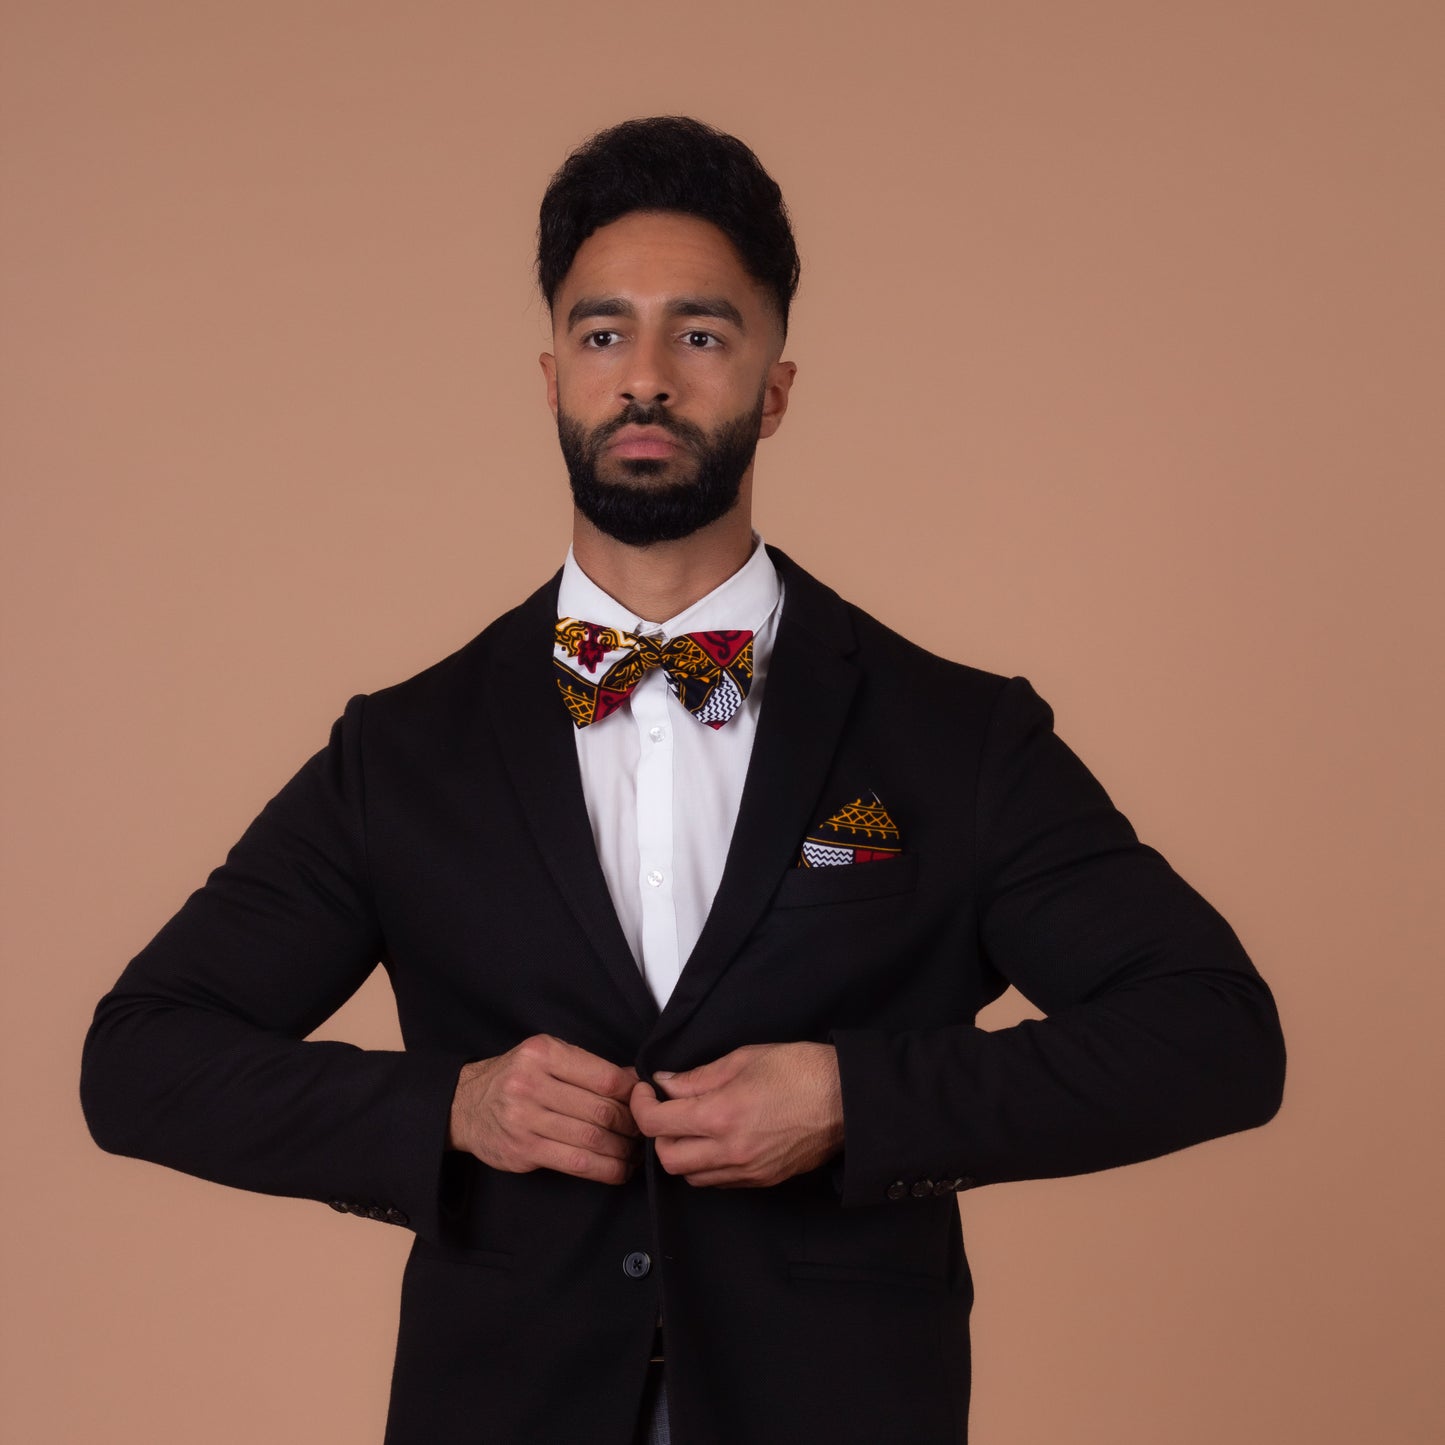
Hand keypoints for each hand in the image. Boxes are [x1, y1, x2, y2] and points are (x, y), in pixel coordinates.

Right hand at [448, 1035, 639, 1185]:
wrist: (463, 1105)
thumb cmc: (515, 1078)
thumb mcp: (547, 1057)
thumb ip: (588, 1067)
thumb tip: (636, 1081)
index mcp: (543, 1054)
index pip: (604, 1077)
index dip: (633, 1095)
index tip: (646, 1103)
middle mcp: (532, 1084)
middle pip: (601, 1111)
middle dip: (632, 1125)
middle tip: (646, 1132)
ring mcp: (525, 1120)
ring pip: (592, 1139)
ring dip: (623, 1150)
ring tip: (636, 1152)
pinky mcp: (523, 1151)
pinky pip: (576, 1163)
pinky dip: (605, 1169)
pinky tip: (619, 1169)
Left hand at [630, 1043, 843, 1187]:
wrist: (848, 1100)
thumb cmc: (800, 1070)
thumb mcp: (744, 1058)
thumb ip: (698, 1076)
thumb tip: (665, 1084)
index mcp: (721, 1115)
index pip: (657, 1124)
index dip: (641, 1106)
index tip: (646, 1092)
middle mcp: (729, 1150)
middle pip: (668, 1159)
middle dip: (659, 1135)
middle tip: (668, 1110)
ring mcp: (747, 1171)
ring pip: (691, 1176)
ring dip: (682, 1152)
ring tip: (693, 1125)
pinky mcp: (763, 1180)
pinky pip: (719, 1181)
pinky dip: (707, 1165)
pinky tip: (718, 1140)